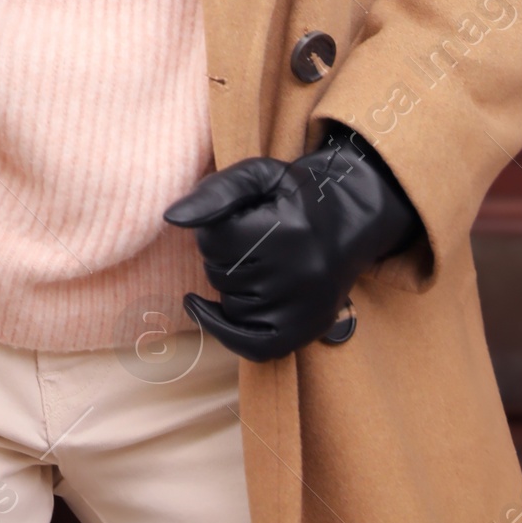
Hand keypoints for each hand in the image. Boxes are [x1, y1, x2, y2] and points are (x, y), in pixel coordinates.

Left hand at [163, 126, 423, 362]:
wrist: (349, 218)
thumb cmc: (295, 195)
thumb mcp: (258, 175)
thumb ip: (215, 191)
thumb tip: (172, 218)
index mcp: (289, 230)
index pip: (215, 240)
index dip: (212, 228)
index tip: (231, 220)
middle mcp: (301, 274)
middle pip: (221, 274)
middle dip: (221, 256)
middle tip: (247, 241)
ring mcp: (305, 308)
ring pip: (232, 307)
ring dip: (229, 286)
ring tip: (255, 263)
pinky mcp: (307, 330)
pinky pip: (253, 347)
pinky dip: (225, 331)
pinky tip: (206, 309)